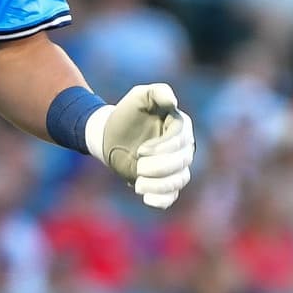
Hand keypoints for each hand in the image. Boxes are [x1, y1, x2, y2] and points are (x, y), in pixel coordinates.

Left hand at [86, 82, 194, 208]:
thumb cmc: (127, 114)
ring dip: (160, 185)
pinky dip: (161, 200)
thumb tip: (173, 101)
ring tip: (138, 184)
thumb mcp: (139, 96)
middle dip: (160, 167)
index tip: (140, 151)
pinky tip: (146, 198)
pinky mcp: (163, 183)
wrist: (110, 135)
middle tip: (138, 167)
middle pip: (182, 162)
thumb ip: (157, 92)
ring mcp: (175, 167)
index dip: (163, 147)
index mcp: (180, 126)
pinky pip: (170, 196)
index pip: (181, 140)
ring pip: (179, 180)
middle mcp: (182, 147)